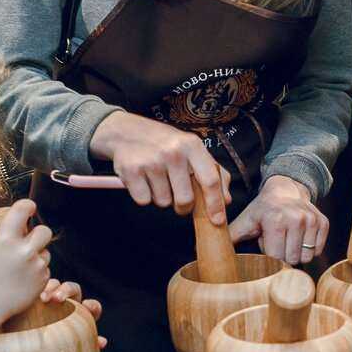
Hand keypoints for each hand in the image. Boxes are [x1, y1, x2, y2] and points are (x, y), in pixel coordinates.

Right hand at [0, 199, 52, 350]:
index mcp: (7, 239)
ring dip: (37, 253)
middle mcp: (25, 251)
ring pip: (46, 252)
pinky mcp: (42, 280)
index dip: (27, 206)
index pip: (24, 210)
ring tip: (22, 262)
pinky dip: (37, 270)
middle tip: (29, 238)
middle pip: (45, 231)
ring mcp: (36, 267)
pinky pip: (45, 269)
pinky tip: (24, 276)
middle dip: (38, 232)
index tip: (28, 208)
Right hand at [40, 278, 106, 348]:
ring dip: (50, 288)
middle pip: (73, 289)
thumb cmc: (54, 351)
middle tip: (57, 299)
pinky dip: (35, 291)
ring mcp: (50, 299)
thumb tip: (102, 342)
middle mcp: (67, 304)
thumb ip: (88, 344)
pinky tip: (29, 298)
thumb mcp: (70, 348)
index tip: (87, 306)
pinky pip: (35, 289)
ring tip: (43, 298)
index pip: (92, 307)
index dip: (92, 306)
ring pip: (53, 285)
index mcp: (81, 316)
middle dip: (67, 290)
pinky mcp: (33, 298)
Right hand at [89, 112, 231, 222]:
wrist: (125, 131)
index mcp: (192, 145)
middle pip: (185, 199)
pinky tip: (143, 179)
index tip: (217, 220)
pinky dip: (144, 195)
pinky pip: (144, 200)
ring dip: (161, 196)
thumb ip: (213, 172)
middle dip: (183, 206)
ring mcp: (151, 161)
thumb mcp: (191, 148)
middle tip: (177, 195)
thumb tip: (226, 200)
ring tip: (157, 178)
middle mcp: (173, 152)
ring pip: (163, 202)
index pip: (210, 180)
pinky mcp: (131, 171)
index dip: (215, 204)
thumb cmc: (164, 143)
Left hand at [229, 175, 327, 264]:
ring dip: (296, 252)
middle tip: (277, 241)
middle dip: (283, 255)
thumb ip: (230, 237)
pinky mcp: (323, 222)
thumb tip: (210, 252)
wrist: (286, 189)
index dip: (270, 256)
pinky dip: (309, 247)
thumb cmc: (263, 209)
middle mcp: (296, 218)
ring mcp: (312, 219)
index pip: (277, 257)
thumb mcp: (245, 221)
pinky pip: (318, 249)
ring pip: (307, 256)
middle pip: (292, 259)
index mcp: (275, 220)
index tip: (267, 245)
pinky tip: (299, 236)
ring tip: (287, 238)